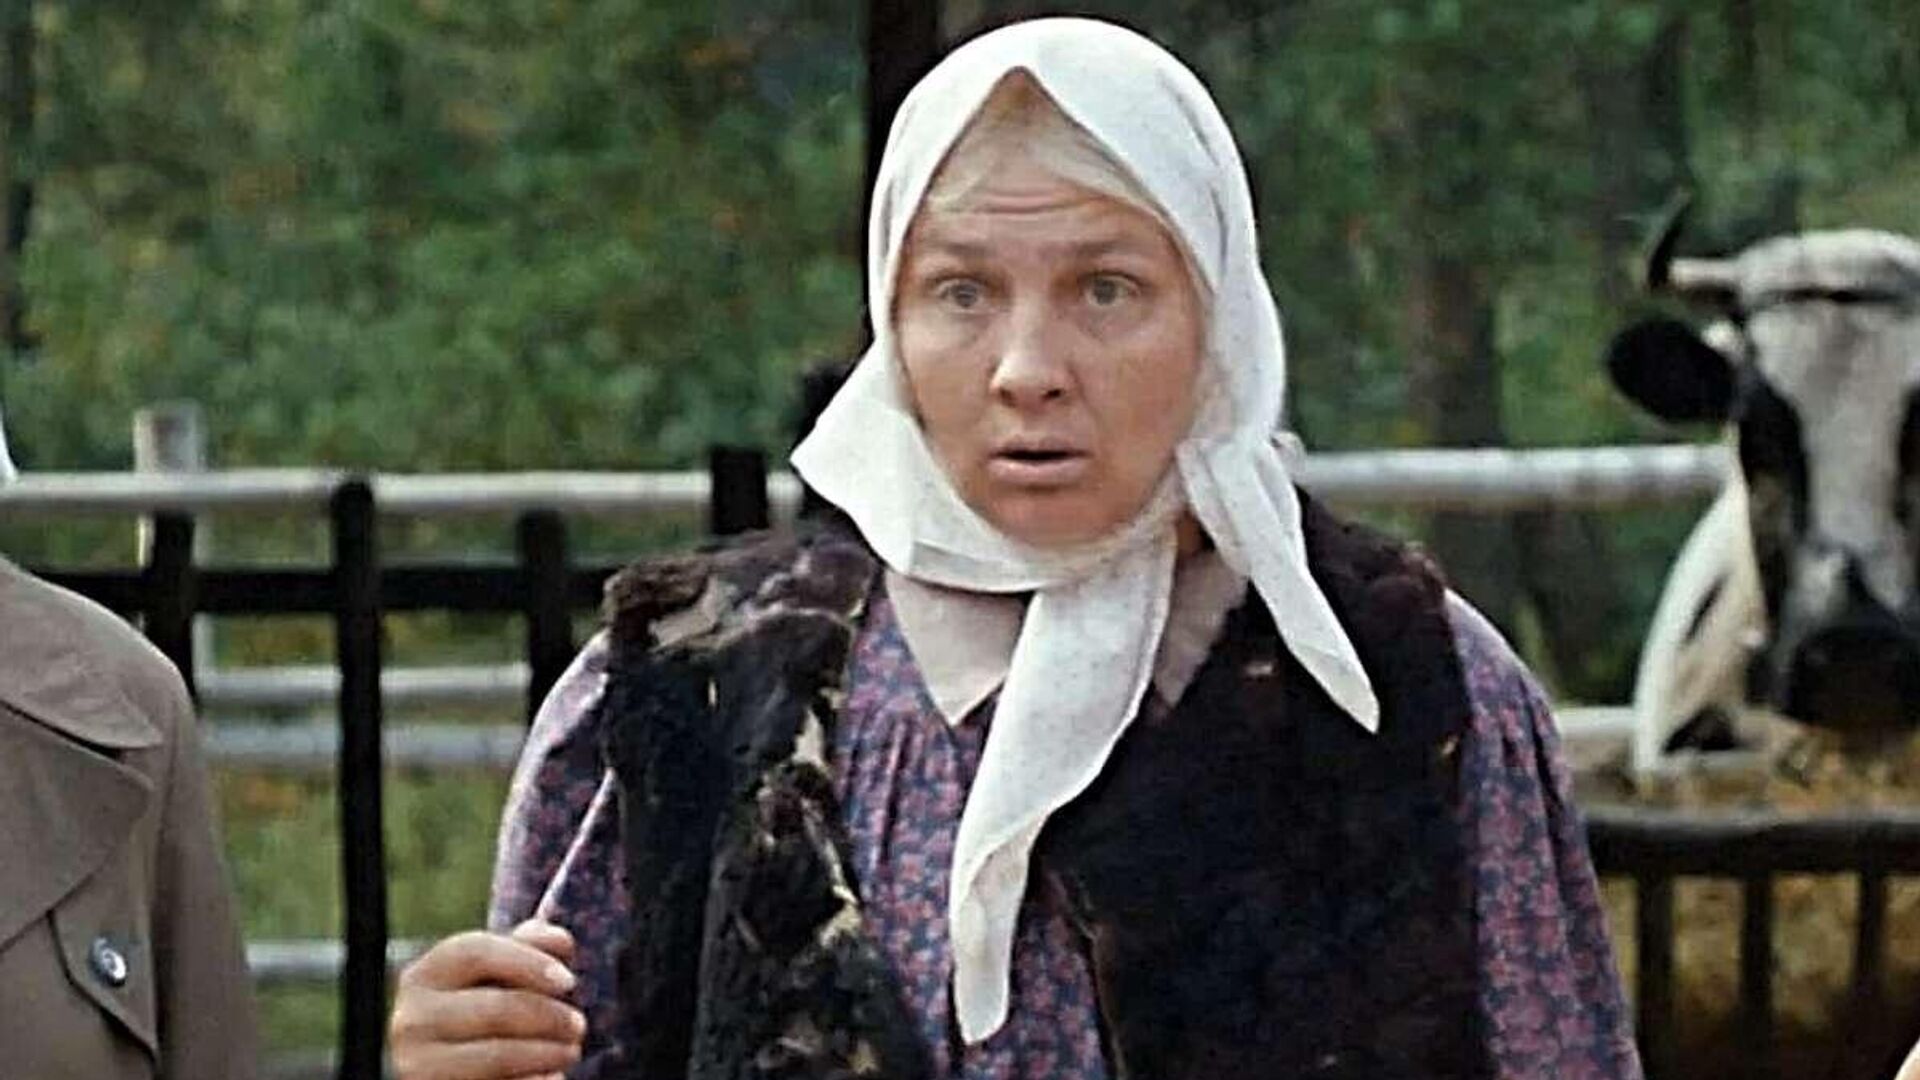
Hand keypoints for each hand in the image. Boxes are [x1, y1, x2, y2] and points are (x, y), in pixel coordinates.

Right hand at [389, 919, 585, 1079]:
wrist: (445, 1066)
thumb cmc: (479, 1006)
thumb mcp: (495, 973)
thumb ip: (527, 945)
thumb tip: (560, 942)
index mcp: (424, 975)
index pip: (476, 952)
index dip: (528, 962)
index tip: (569, 982)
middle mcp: (412, 1019)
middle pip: (495, 1008)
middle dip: (548, 1016)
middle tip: (579, 1026)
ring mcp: (418, 1064)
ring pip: (495, 1056)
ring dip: (545, 1052)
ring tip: (570, 1051)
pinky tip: (552, 1076)